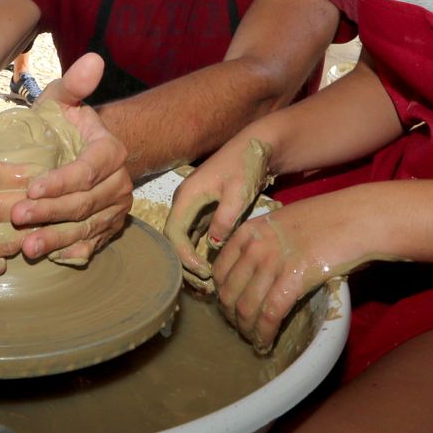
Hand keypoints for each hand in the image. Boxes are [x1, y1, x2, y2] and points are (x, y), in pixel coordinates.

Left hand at [10, 53, 132, 264]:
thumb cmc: (65, 126)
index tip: (31, 187)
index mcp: (111, 151)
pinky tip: (50, 258)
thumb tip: (93, 58)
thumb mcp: (64, 102)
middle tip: (16, 216)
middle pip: (84, 203)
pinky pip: (92, 244)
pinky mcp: (108, 230)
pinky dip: (71, 251)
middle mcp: (120, 183)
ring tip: (26, 246)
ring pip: (86, 227)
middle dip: (50, 212)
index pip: (87, 170)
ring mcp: (115, 209)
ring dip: (56, 237)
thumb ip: (74, 84)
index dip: (60, 181)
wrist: (81, 153)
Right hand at [165, 135, 274, 291]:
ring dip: (192, 262)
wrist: (257, 146)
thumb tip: (213, 243)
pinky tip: (212, 270)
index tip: (204, 271)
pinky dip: (199, 254)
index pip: (174, 233)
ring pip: (183, 241)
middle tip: (206, 286)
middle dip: (186, 264)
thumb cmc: (247, 165)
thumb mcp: (239, 191)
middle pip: (175, 240)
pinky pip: (194, 237)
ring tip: (208, 284)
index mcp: (188, 196)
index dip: (184, 256)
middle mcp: (185, 202)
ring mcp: (193, 207)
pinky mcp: (204, 211)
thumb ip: (225, 217)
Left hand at [210, 204, 329, 352]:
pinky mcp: (293, 279)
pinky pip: (269, 315)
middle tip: (242, 330)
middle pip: (228, 293)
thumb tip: (252, 273)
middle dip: (232, 318)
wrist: (355, 218)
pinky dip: (265, 334)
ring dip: (248, 331)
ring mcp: (272, 262)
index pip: (219, 272)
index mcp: (248, 231)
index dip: (221, 297)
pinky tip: (266, 343)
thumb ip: (262, 243)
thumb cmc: (325, 220)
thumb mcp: (281, 223)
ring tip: (255, 341)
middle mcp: (254, 246)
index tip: (231, 310)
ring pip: (246, 308)